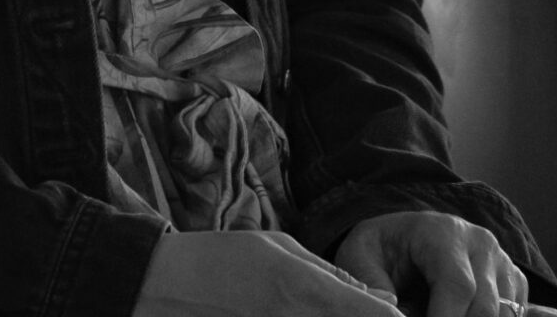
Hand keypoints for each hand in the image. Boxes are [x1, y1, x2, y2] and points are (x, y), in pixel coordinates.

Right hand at [133, 229, 401, 314]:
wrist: (163, 288)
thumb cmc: (220, 259)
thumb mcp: (276, 246)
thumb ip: (330, 271)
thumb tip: (381, 299)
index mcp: (307, 289)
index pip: (380, 315)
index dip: (393, 316)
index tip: (390, 311)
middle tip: (361, 310)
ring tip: (312, 308)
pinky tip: (296, 316)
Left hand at [333, 210, 556, 316]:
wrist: (405, 234)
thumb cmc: (382, 247)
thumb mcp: (360, 256)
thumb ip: (371, 282)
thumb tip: (392, 307)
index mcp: (442, 232)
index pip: (458, 285)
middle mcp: (480, 243)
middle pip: (484, 306)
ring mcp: (502, 261)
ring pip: (503, 313)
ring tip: (432, 311)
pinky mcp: (513, 281)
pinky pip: (514, 314)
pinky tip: (456, 313)